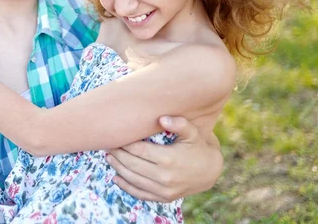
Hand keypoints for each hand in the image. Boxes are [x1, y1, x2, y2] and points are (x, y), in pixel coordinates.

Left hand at [107, 116, 222, 202]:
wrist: (211, 171)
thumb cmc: (198, 146)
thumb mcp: (192, 132)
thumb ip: (178, 124)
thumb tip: (162, 119)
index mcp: (168, 159)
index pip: (138, 150)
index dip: (124, 143)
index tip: (114, 136)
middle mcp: (164, 177)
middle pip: (131, 164)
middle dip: (117, 154)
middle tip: (107, 145)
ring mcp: (163, 190)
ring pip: (133, 179)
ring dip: (118, 168)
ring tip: (109, 157)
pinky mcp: (164, 197)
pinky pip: (140, 194)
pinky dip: (126, 187)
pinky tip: (116, 178)